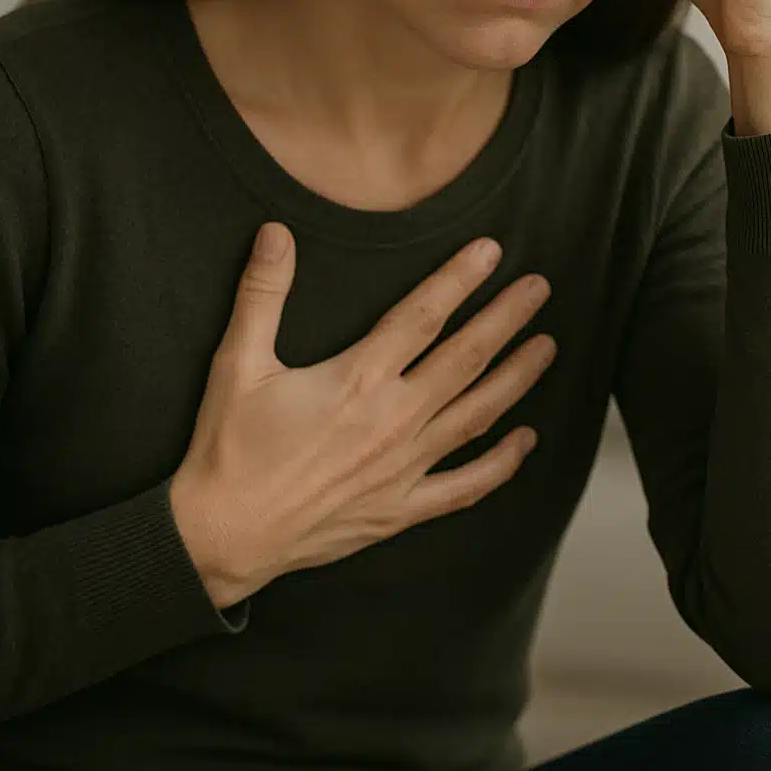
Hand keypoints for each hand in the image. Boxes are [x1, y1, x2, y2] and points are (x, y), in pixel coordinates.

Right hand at [168, 226, 554, 604]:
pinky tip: (527, 443)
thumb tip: (276, 233)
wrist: (221, 537)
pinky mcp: (399, 510)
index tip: (491, 251)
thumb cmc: (228, 449)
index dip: (460, 279)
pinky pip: (464, 488)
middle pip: (465, 358)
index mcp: (357, 379)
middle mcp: (392, 420)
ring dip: (516, 379)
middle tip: (541, 288)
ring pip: (476, 415)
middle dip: (506, 319)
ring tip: (548, 348)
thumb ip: (262, 295)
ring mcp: (402, 469)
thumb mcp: (237, 364)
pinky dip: (501, 466)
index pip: (423, 315)